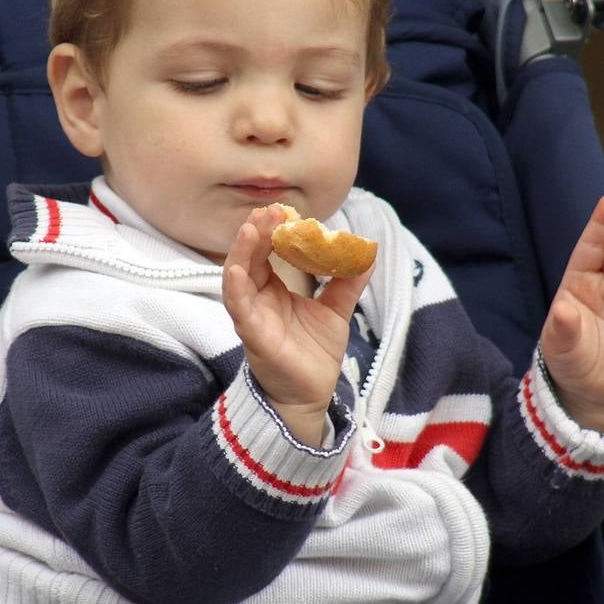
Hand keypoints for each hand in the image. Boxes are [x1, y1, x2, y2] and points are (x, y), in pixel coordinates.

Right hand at [223, 204, 371, 445]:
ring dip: (242, 251)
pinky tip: (236, 269)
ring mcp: (252, 316)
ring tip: (250, 228)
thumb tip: (368, 250)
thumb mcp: (336, 310)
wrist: (312, 394)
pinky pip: (238, 308)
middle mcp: (259, 298)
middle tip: (269, 210)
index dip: (275, 231)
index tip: (286, 209)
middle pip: (251, 257)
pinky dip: (235, 288)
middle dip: (257, 232)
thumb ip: (348, 281)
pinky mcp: (253, 335)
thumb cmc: (315, 352)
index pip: (269, 251)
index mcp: (275, 289)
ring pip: (239, 277)